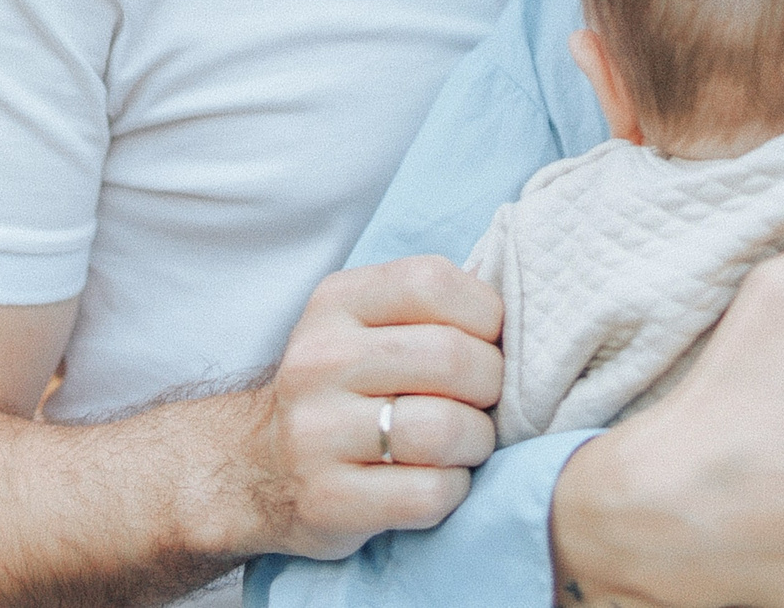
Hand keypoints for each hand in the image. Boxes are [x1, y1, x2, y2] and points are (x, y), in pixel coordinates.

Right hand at [244, 255, 504, 560]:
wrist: (258, 469)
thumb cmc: (347, 387)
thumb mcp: (370, 322)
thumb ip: (435, 306)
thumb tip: (525, 307)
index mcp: (336, 301)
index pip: (434, 282)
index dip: (485, 315)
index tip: (485, 343)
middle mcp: (318, 360)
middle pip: (452, 358)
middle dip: (491, 385)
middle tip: (482, 402)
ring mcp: (314, 433)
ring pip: (446, 430)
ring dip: (477, 442)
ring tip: (463, 444)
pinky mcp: (327, 500)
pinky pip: (431, 494)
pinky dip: (453, 490)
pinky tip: (437, 481)